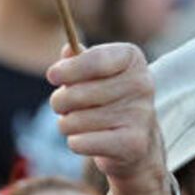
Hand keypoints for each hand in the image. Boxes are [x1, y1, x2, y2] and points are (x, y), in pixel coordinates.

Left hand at [47, 42, 171, 194]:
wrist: (137, 144)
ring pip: (74, 120)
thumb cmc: (108, 101)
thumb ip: (79, 60)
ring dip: (67, 124)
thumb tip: (67, 50)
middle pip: (76, 93)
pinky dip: (76, 143)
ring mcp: (140, 114)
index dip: (68, 70)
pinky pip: (80, 142)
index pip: (95, 60)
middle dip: (60, 102)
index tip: (52, 76)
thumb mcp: (95, 75)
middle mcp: (142, 83)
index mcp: (132, 58)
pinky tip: (90, 141)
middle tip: (63, 107)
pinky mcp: (133, 144)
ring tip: (80, 124)